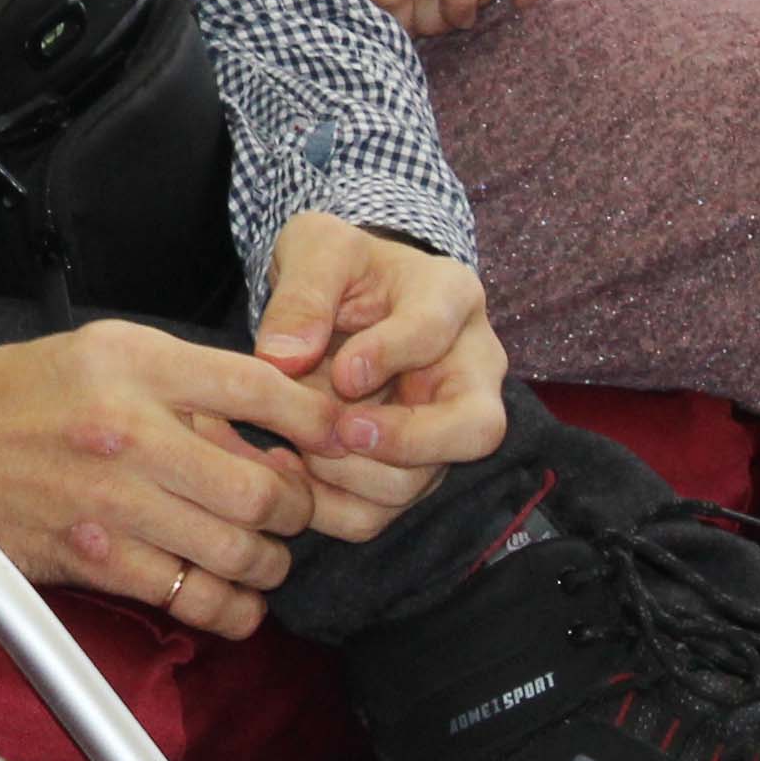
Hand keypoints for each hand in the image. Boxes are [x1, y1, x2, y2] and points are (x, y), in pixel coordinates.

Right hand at [0, 324, 353, 636]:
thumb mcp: (104, 352)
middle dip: (296, 507)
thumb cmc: (17, 394)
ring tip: (265, 553)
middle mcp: (128, 429)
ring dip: (270, 562)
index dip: (319, 418)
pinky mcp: (94, 559)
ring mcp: (112, 501)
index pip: (259, 387)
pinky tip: (235, 597)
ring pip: (237, 550)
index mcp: (134, 363)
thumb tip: (269, 432)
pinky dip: (232, 609)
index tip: (346, 438)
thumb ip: (187, 383)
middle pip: (260, 487)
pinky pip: (192, 599)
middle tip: (293, 508)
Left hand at [248, 212, 512, 541]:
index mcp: (451, 297)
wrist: (341, 296)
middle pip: (476, 429)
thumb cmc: (338, 266)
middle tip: (343, 432)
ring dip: (354, 475)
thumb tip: (283, 358)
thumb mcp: (316, 249)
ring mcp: (444, 425)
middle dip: (407, 442)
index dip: (389, 355)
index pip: (437, 332)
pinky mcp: (411, 468)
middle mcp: (468, 369)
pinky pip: (383, 511)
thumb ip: (302, 294)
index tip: (342, 371)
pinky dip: (333, 506)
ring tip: (297, 446)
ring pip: (423, 480)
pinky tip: (289, 474)